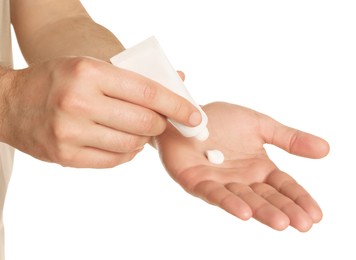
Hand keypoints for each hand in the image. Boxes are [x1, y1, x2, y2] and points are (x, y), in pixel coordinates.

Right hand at [0, 57, 200, 167]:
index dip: (177, 105)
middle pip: (144, 123)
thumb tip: (178, 84)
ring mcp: (71, 133)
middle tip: (160, 121)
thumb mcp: (92, 67)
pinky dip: (126, 153)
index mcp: (89, 73)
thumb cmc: (57, 81)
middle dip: (160, 124)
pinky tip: (121, 142)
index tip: (194, 115)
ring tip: (137, 131)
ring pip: (131, 145)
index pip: (148, 92)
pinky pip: (114, 161)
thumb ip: (135, 78)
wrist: (11, 103)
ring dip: (142, 140)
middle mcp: (79, 102)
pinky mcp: (66, 156)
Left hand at [156, 102, 329, 231]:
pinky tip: (244, 211)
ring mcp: (219, 182)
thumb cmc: (221, 120)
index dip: (299, 199)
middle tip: (304, 224)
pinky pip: (213, 193)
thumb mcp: (260, 125)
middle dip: (285, 210)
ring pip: (243, 199)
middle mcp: (241, 179)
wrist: (188, 114)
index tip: (316, 215)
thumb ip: (289, 138)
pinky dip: (229, 202)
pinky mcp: (196, 181)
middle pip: (267, 197)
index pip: (283, 186)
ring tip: (281, 222)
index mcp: (258, 168)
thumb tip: (326, 149)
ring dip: (261, 211)